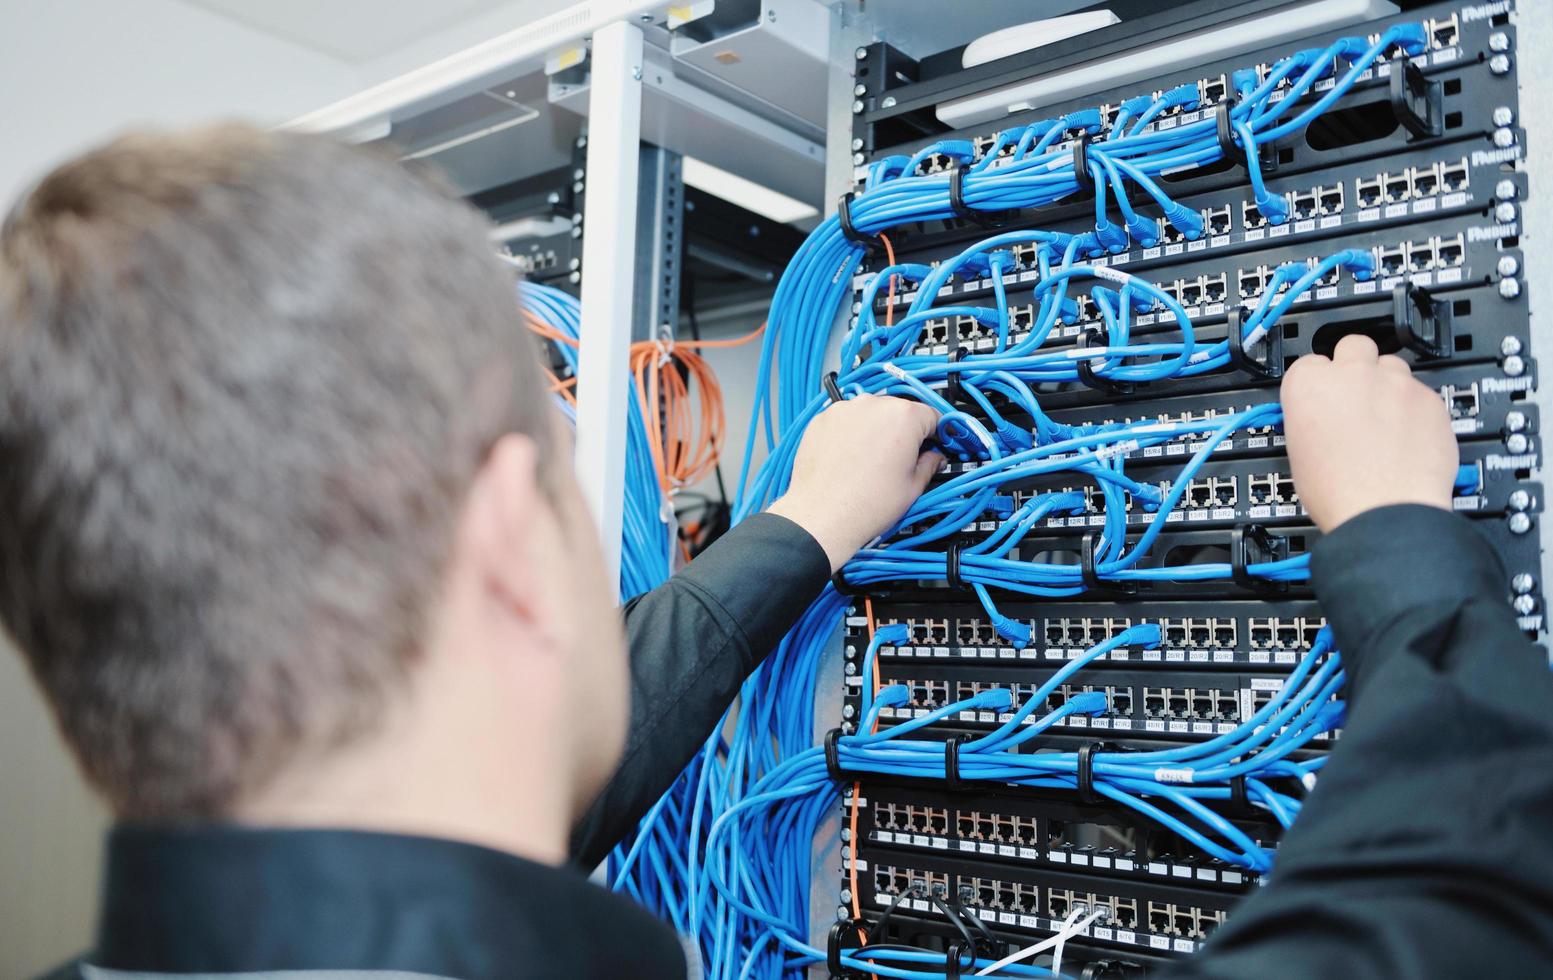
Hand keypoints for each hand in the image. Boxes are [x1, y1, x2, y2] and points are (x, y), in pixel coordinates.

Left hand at [768, 394, 943, 570]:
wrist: (822, 516)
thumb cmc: (865, 504)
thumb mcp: (912, 487)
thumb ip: (929, 465)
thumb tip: (933, 458)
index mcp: (903, 417)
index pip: (931, 415)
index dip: (936, 433)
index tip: (934, 443)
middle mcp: (872, 405)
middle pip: (899, 411)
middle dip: (904, 432)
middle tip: (900, 459)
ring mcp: (844, 410)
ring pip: (871, 414)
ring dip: (876, 430)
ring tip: (871, 461)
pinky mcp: (822, 419)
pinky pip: (846, 420)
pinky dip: (851, 434)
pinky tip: (850, 458)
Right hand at [1281, 334, 1456, 532]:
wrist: (1385, 513)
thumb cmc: (1339, 492)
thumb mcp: (1299, 452)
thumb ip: (1310, 418)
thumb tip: (1320, 416)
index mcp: (1309, 385)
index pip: (1309, 362)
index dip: (1318, 380)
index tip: (1323, 395)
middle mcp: (1352, 374)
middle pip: (1354, 345)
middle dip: (1356, 365)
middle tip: (1356, 394)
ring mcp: (1395, 383)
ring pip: (1392, 364)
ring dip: (1388, 383)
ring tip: (1386, 417)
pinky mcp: (1430, 398)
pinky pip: (1422, 391)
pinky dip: (1416, 407)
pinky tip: (1408, 435)